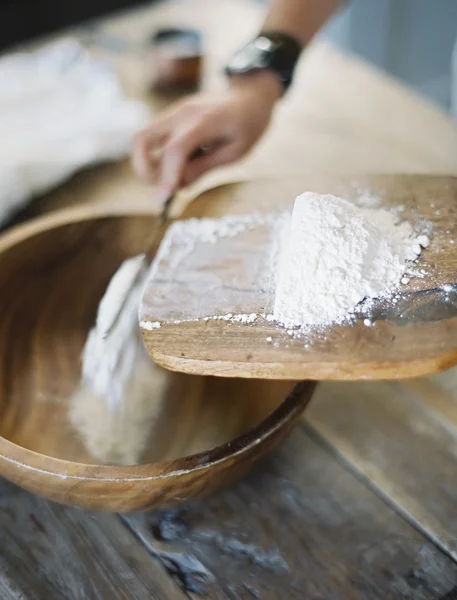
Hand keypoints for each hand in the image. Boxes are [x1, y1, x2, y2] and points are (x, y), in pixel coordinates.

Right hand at [132, 71, 281, 203]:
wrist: (248, 97)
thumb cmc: (247, 126)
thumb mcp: (235, 153)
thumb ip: (204, 167)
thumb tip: (178, 185)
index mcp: (205, 122)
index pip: (175, 150)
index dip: (166, 177)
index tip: (163, 200)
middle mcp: (181, 114)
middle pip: (141, 140)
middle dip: (143, 171)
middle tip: (163, 188)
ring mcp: (172, 112)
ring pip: (141, 139)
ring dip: (148, 165)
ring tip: (175, 176)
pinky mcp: (169, 117)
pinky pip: (151, 138)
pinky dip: (156, 157)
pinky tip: (179, 165)